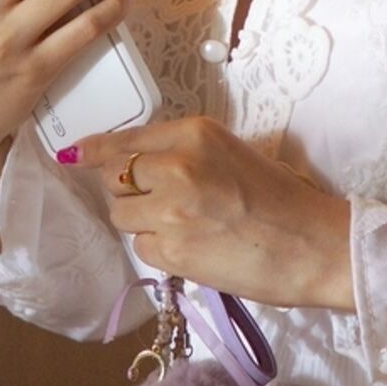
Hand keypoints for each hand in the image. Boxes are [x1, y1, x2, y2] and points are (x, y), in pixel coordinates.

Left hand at [62, 116, 354, 312]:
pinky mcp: (172, 251)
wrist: (312, 245)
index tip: (75, 154)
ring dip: (140, 221)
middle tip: (154, 200)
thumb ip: (184, 154)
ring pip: (122, 215)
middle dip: (126, 189)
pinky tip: (192, 247)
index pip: (124, 139)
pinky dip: (158, 249)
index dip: (95, 150)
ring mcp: (170, 210)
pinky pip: (142, 247)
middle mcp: (177, 166)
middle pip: (114, 176)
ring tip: (181, 226)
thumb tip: (139, 166)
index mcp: (195, 134)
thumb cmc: (283, 200)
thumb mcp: (231, 154)